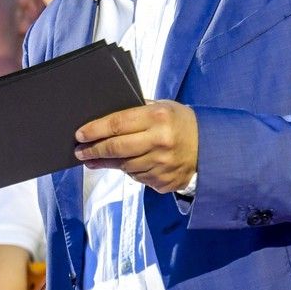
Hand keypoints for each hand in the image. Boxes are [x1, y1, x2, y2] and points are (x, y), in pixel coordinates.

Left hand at [75, 100, 197, 193]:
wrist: (211, 148)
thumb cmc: (180, 123)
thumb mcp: (162, 107)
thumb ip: (136, 111)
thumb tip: (102, 119)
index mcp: (158, 118)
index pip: (117, 124)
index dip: (94, 130)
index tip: (79, 134)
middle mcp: (160, 142)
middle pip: (116, 148)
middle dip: (93, 150)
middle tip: (79, 152)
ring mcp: (163, 164)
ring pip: (124, 166)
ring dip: (105, 163)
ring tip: (92, 160)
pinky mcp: (164, 181)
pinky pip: (137, 177)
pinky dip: (128, 171)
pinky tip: (121, 166)